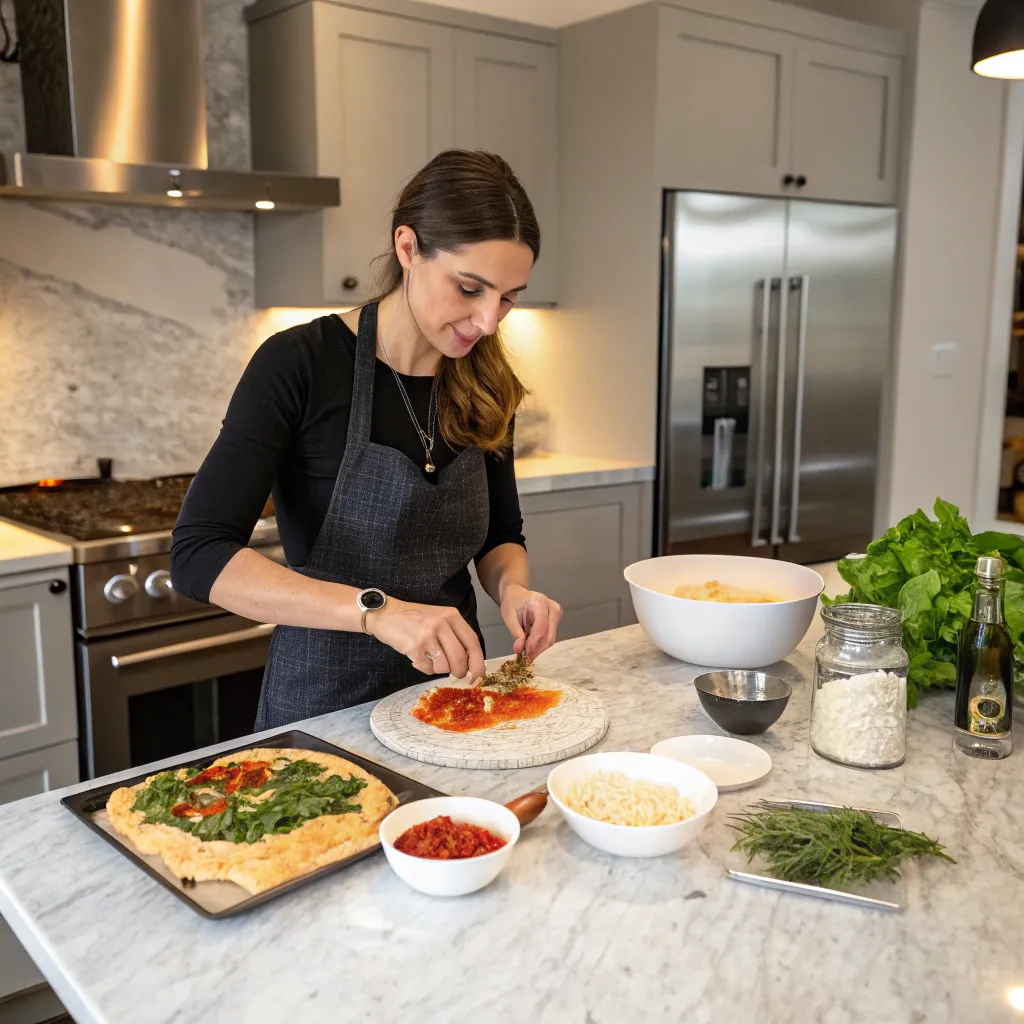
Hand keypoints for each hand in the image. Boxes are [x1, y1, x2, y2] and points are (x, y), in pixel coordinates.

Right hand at [366, 598, 485, 680]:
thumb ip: (455, 635)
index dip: (478, 662)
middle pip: (460, 658)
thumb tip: (471, 663)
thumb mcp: (439, 618)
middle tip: (456, 674)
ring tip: (429, 657)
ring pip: (444, 667)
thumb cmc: (415, 618)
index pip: (472, 642)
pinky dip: (425, 668)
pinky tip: (418, 656)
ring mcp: (427, 636)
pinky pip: (427, 668)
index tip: (478, 675)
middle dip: (460, 672)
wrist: (386, 614)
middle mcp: (441, 624)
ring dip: (438, 669)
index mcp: (451, 616)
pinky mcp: (414, 648)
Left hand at [499, 584, 561, 660]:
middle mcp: (553, 608)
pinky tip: (530, 648)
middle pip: (548, 635)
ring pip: (550, 639)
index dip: (533, 643)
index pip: (541, 627)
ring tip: (526, 655)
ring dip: (538, 649)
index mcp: (540, 602)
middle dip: (536, 649)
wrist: (517, 594)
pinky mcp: (556, 620)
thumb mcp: (509, 616)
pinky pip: (549, 637)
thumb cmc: (512, 602)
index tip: (524, 654)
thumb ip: (516, 633)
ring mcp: (556, 614)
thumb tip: (519, 650)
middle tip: (524, 659)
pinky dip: (540, 645)